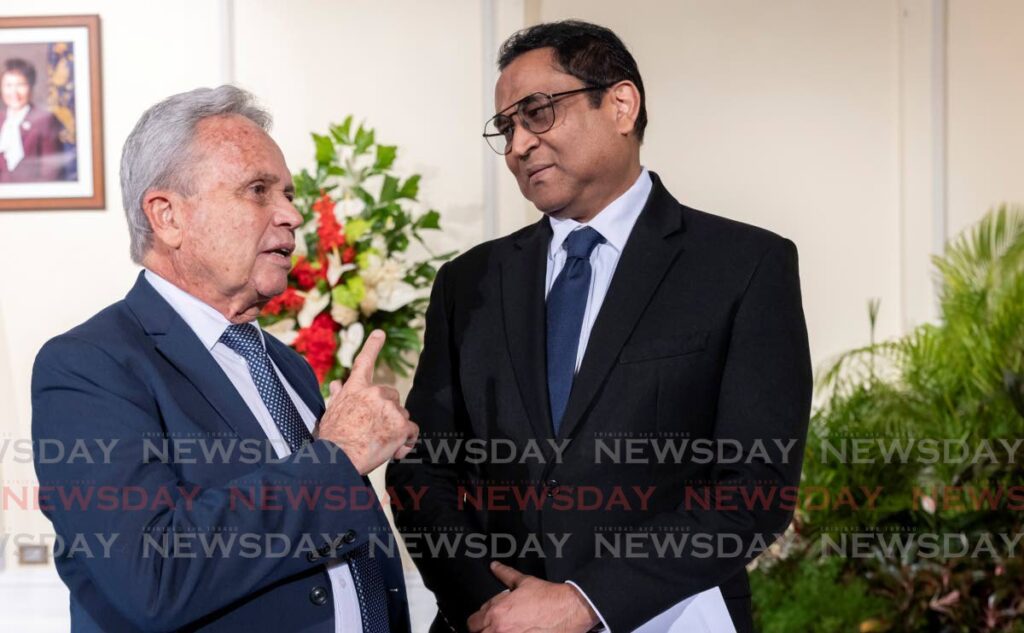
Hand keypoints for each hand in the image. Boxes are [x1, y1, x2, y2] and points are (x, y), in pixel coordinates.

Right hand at [314, 330, 417, 473]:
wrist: (338, 458)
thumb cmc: (332, 439)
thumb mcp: (331, 413)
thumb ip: (339, 396)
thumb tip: (337, 384)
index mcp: (356, 388)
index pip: (364, 362)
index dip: (373, 346)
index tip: (380, 333)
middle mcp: (374, 393)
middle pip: (392, 396)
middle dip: (388, 411)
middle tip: (376, 430)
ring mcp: (390, 407)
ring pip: (402, 415)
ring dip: (396, 428)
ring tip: (380, 443)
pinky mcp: (401, 424)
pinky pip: (412, 431)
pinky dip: (407, 441)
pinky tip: (394, 450)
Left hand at [466, 561, 598, 632]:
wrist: (569, 610)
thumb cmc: (548, 597)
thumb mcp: (524, 582)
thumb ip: (505, 574)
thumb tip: (495, 566)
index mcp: (496, 612)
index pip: (472, 623)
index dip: (479, 620)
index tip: (486, 620)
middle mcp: (499, 630)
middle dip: (486, 629)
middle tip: (499, 626)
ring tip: (510, 629)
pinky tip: (519, 632)